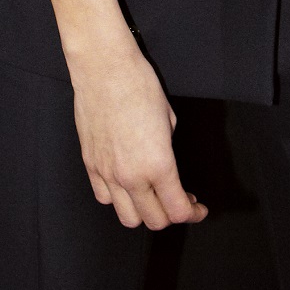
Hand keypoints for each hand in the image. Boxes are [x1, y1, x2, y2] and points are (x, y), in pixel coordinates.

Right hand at [68, 33, 206, 231]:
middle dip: (171, 215)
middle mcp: (132, 176)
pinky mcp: (90, 165)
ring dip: (144, 212)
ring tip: (152, 196)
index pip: (178, 210)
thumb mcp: (169, 119)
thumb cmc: (139, 85)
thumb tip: (163, 164)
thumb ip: (167, 151)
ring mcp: (108, 173)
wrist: (104, 69)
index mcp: (158, 164)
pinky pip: (104, 197)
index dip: (193, 213)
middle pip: (154, 221)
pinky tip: (126, 183)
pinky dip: (119, 198)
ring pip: (128, 217)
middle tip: (180, 200)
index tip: (198, 207)